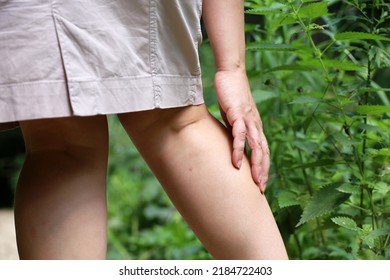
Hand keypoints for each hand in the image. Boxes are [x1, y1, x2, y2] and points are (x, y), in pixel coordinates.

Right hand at [214, 69, 269, 192]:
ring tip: (254, 181)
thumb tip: (230, 140)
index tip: (260, 181)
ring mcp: (249, 120)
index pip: (263, 150)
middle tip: (261, 189)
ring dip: (256, 165)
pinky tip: (237, 163)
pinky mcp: (238, 115)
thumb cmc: (231, 94)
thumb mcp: (233, 115)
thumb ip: (234, 128)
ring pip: (256, 147)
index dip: (264, 166)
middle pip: (264, 152)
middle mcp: (256, 125)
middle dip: (263, 171)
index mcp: (255, 125)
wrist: (231, 73)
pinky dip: (239, 150)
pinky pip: (240, 136)